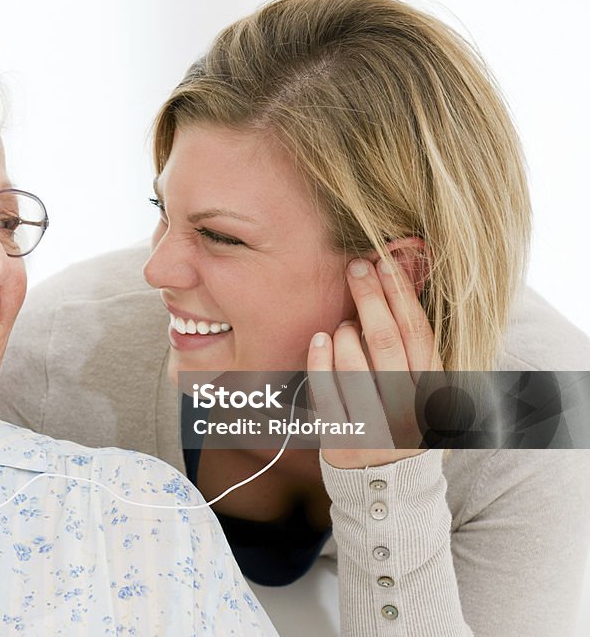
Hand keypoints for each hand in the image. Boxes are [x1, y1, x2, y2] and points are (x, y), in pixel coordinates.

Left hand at [307, 257, 441, 468]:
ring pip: (356, 365)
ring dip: (345, 333)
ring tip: (343, 322)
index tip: (384, 263)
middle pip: (386, 342)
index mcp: (433, 394)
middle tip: (355, 267)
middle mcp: (409, 411)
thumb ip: (411, 350)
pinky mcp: (343, 442)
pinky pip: (326, 392)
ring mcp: (375, 428)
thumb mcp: (419, 391)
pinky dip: (320, 361)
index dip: (401, 296)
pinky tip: (319, 339)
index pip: (418, 334)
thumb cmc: (402, 423)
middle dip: (370, 298)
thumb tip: (398, 288)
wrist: (389, 489)